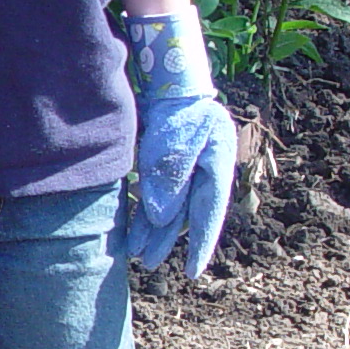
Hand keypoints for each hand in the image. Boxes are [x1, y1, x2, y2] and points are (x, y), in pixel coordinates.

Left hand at [119, 10, 235, 276]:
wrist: (167, 76)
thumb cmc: (174, 104)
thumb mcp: (174, 136)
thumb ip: (170, 174)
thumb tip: (162, 216)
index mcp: (216, 164)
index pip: (208, 212)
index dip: (201, 244)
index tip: (192, 272)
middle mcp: (204, 169)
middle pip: (185, 213)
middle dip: (167, 239)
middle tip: (150, 263)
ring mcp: (185, 165)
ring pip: (169, 206)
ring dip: (152, 228)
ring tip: (137, 252)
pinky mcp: (166, 161)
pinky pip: (156, 192)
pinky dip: (144, 210)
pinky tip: (133, 227)